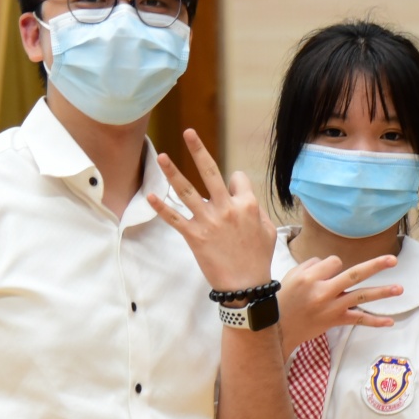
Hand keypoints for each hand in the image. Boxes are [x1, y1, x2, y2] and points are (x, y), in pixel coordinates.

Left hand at [146, 129, 277, 292]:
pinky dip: (161, 207)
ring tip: (162, 156)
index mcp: (247, 205)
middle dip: (199, 150)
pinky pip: (174, 218)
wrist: (247, 285)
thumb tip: (246, 200)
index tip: (232, 190)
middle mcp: (226, 208)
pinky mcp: (194, 235)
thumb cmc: (259, 258)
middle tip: (188, 132)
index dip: (235, 182)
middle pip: (210, 172)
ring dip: (173, 171)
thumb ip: (256, 211)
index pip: (237, 179)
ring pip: (187, 190)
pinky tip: (151, 196)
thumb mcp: (268, 231)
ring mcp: (208, 221)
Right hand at [278, 253, 401, 352]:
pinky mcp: (336, 320)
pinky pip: (358, 320)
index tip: (325, 272)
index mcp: (310, 277)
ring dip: (382, 292)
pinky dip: (374, 322)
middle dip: (376, 266)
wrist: (278, 328)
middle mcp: (323, 291)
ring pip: (361, 296)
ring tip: (400, 288)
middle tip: (393, 260)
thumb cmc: (284, 298)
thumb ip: (313, 266)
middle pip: (354, 274)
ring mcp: (332, 307)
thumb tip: (333, 264)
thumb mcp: (292, 276)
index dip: (333, 264)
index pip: (335, 261)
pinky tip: (390, 321)